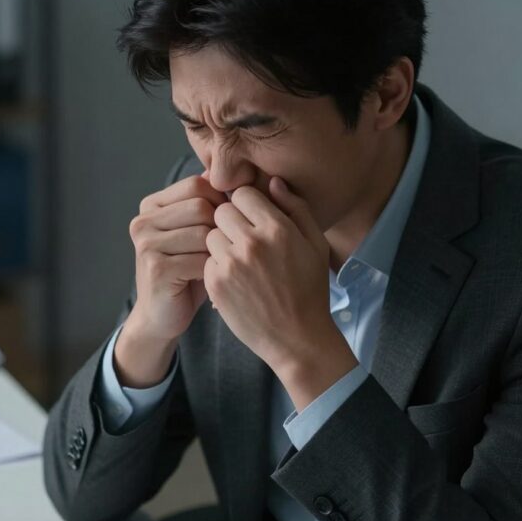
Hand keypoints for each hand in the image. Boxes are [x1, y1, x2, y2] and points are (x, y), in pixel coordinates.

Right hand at [117, 174, 225, 386]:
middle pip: (201, 206)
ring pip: (203, 232)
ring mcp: (146, 244)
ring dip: (219, 251)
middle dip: (220, 228)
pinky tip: (213, 279)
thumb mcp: (195, 232)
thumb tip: (227, 170)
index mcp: (151, 206)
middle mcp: (143, 221)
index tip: (227, 226)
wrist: (163, 316)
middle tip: (223, 250)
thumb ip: (206, 202)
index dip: (220, 202)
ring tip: (218, 264)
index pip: (197, 185)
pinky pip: (202, 259)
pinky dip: (215, 270)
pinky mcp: (157, 269)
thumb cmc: (187, 271)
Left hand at [204, 177, 357, 408]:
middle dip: (230, 222)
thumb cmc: (309, 290)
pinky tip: (235, 281)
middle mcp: (252, 242)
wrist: (297, 338)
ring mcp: (231, 263)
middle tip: (244, 241)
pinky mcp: (216, 283)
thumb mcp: (315, 245)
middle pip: (222, 211)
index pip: (243, 194)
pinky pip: (206, 260)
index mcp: (277, 228)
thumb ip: (295, 208)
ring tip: (240, 262)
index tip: (251, 219)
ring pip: (210, 235)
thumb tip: (273, 181)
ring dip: (221, 244)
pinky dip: (216, 267)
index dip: (246, 205)